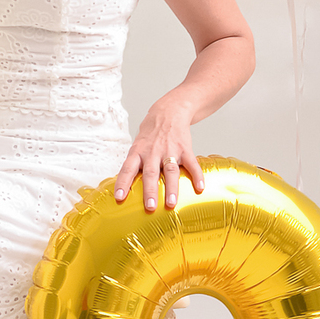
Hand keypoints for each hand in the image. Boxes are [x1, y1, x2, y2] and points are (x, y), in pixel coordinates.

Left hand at [114, 96, 204, 212]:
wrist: (169, 112)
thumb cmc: (151, 134)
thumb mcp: (138, 146)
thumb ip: (135, 165)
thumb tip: (127, 188)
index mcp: (138, 152)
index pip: (127, 168)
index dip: (123, 183)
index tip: (119, 197)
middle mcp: (152, 152)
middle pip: (150, 173)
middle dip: (149, 191)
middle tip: (150, 207)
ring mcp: (170, 150)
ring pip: (170, 170)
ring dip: (171, 188)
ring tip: (171, 203)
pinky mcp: (185, 149)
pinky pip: (192, 163)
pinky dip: (197, 176)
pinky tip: (200, 188)